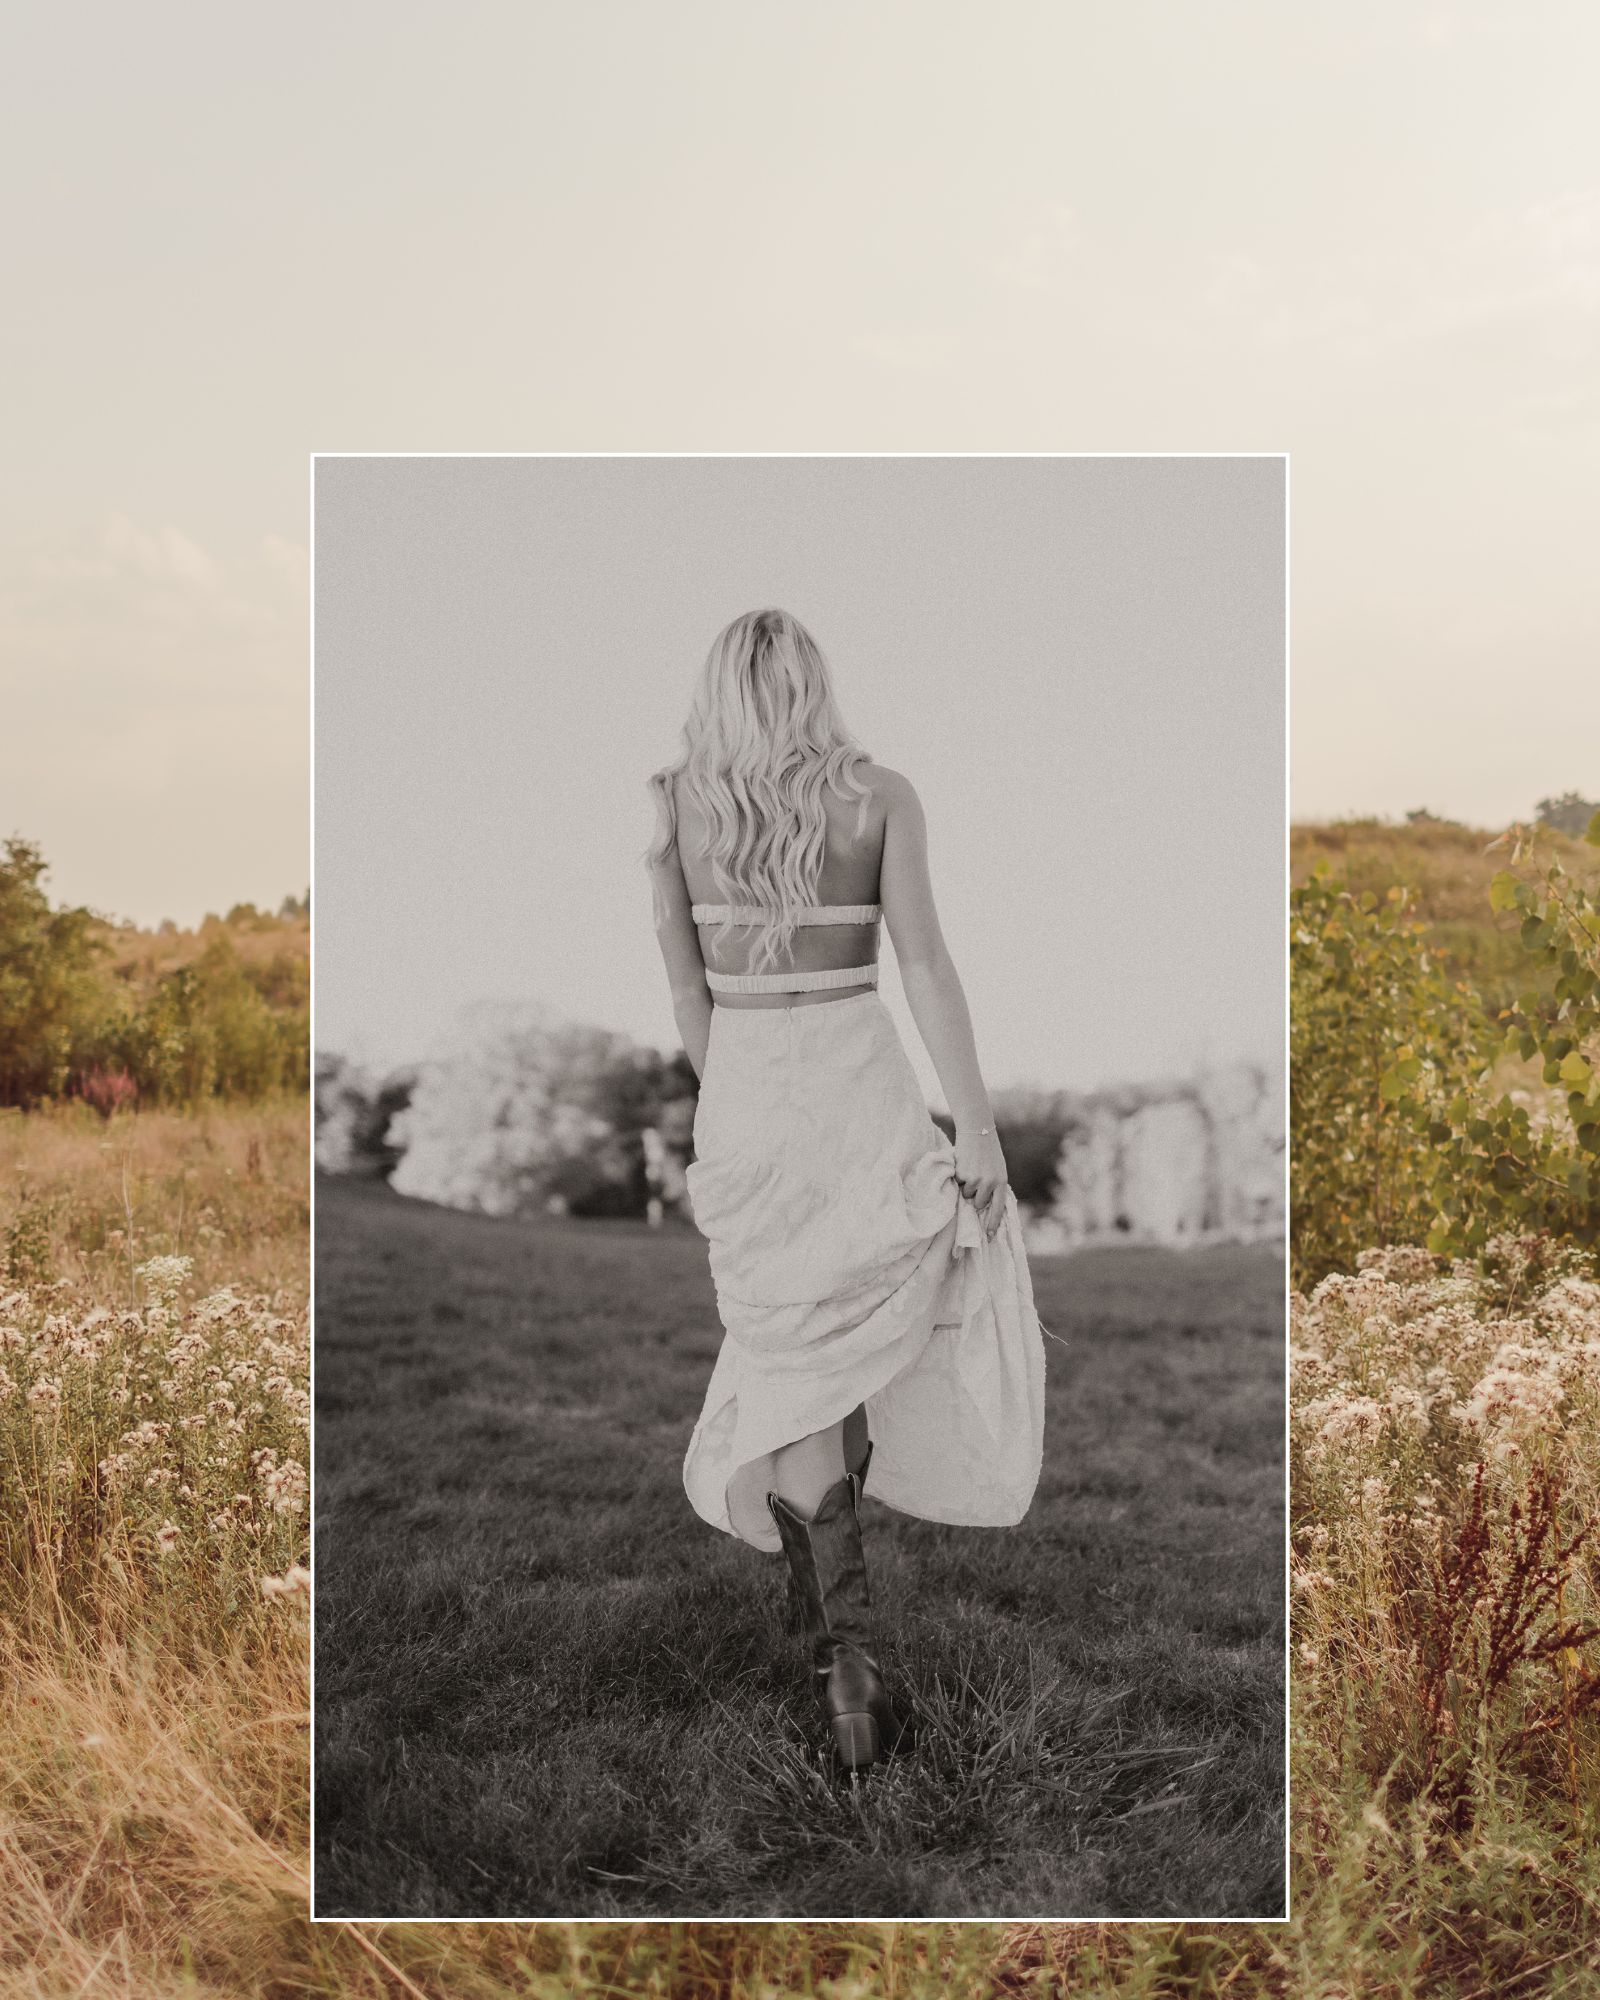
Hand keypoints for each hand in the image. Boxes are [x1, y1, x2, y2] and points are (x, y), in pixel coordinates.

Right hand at [955, 1124, 1008, 1239]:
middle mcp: (989, 1183)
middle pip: (977, 1204)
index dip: (993, 1223)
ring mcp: (975, 1179)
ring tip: (970, 1169)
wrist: (977, 1130)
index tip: (990, 1236)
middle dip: (974, 1197)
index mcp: (1001, 1182)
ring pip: (966, 1194)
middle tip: (975, 1181)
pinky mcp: (962, 1174)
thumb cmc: (988, 1151)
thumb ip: (993, 1185)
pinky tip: (964, 1164)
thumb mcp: (997, 1169)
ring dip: (965, 1186)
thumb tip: (981, 1206)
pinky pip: (957, 1184)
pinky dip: (958, 1177)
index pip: (998, 1208)